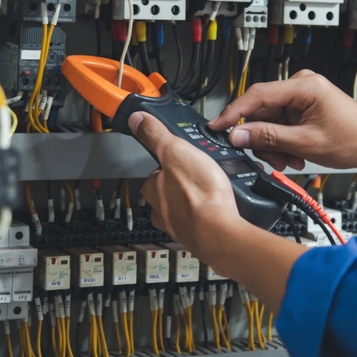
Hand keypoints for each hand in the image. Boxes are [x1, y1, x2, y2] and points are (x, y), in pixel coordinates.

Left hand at [129, 112, 248, 263]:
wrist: (220, 231)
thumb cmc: (198, 194)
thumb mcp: (175, 150)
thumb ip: (155, 135)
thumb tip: (136, 120)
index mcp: (152, 188)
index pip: (154, 174)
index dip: (167, 165)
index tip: (179, 160)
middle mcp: (161, 210)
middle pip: (167, 193)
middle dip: (180, 185)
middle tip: (198, 175)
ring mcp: (179, 226)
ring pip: (182, 210)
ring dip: (194, 202)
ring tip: (210, 191)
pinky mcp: (198, 237)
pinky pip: (200, 222)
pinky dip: (207, 216)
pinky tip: (218, 209)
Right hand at [209, 70, 356, 170]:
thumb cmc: (355, 139)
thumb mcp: (307, 143)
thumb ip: (269, 138)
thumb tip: (239, 135)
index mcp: (303, 86)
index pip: (256, 96)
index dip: (233, 113)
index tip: (216, 126)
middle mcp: (301, 85)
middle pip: (261, 111)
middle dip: (263, 138)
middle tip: (271, 159)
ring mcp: (302, 95)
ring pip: (269, 120)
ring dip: (275, 143)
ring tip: (290, 159)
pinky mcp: (303, 105)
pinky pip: (280, 122)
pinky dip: (283, 140)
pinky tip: (294, 153)